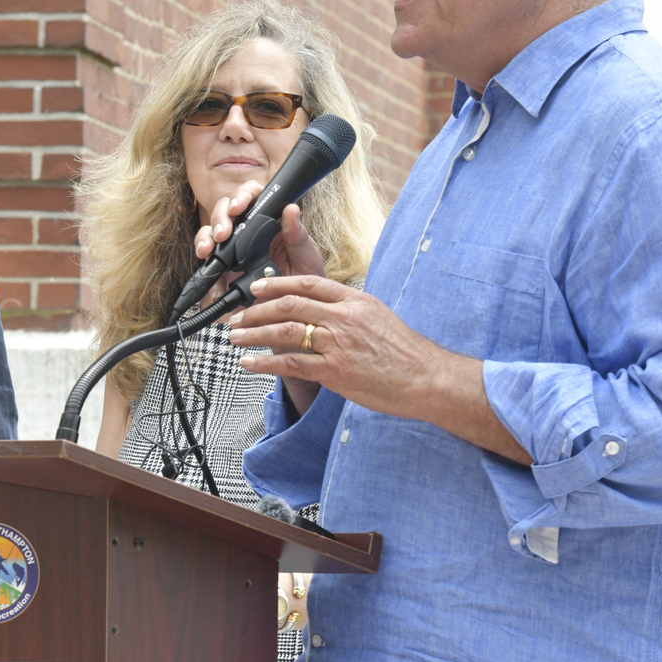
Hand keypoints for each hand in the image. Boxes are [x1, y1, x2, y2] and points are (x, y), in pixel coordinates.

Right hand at [194, 185, 326, 405]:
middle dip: (218, 220)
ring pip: (210, 237)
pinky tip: (210, 282)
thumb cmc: (306, 281)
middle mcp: (246, 233)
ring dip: (205, 240)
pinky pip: (209, 272)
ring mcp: (232, 253)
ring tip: (207, 252)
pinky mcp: (224, 276)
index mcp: (268, 222)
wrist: (299, 317)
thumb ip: (297, 235)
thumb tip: (292, 209)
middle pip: (224, 214)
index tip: (239, 206)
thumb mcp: (307, 257)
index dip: (241, 196)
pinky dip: (206, 278)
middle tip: (222, 234)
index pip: (251, 197)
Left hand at [228, 275, 532, 464]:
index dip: (277, 284)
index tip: (256, 287)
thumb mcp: (378, 316)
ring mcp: (338, 343)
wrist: (426, 377)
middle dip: (256, 309)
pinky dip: (265, 362)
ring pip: (284, 330)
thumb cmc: (405, 352)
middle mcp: (344, 317)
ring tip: (234, 337)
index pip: (307, 283)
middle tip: (236, 315)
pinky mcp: (335, 370)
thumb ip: (349, 310)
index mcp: (354, 300)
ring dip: (253, 333)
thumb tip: (324, 308)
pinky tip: (249, 363)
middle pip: (289, 304)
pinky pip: (291, 363)